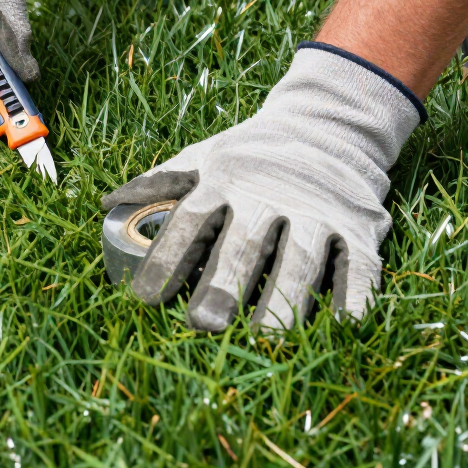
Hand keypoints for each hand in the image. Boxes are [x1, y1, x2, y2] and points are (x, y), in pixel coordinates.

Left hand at [101, 44, 424, 330]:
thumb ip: (159, 182)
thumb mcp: (204, 157)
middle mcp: (271, 197)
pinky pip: (357, 269)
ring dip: (284, 302)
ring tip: (265, 339)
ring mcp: (319, 214)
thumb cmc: (252, 156)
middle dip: (224, 283)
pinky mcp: (360, 232)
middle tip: (204, 324)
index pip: (189, 221)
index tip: (143, 297)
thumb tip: (107, 203)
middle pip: (245, 244)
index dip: (166, 258)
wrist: (328, 128)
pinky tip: (339, 328)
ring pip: (302, 261)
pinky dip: (352, 299)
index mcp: (225, 181)